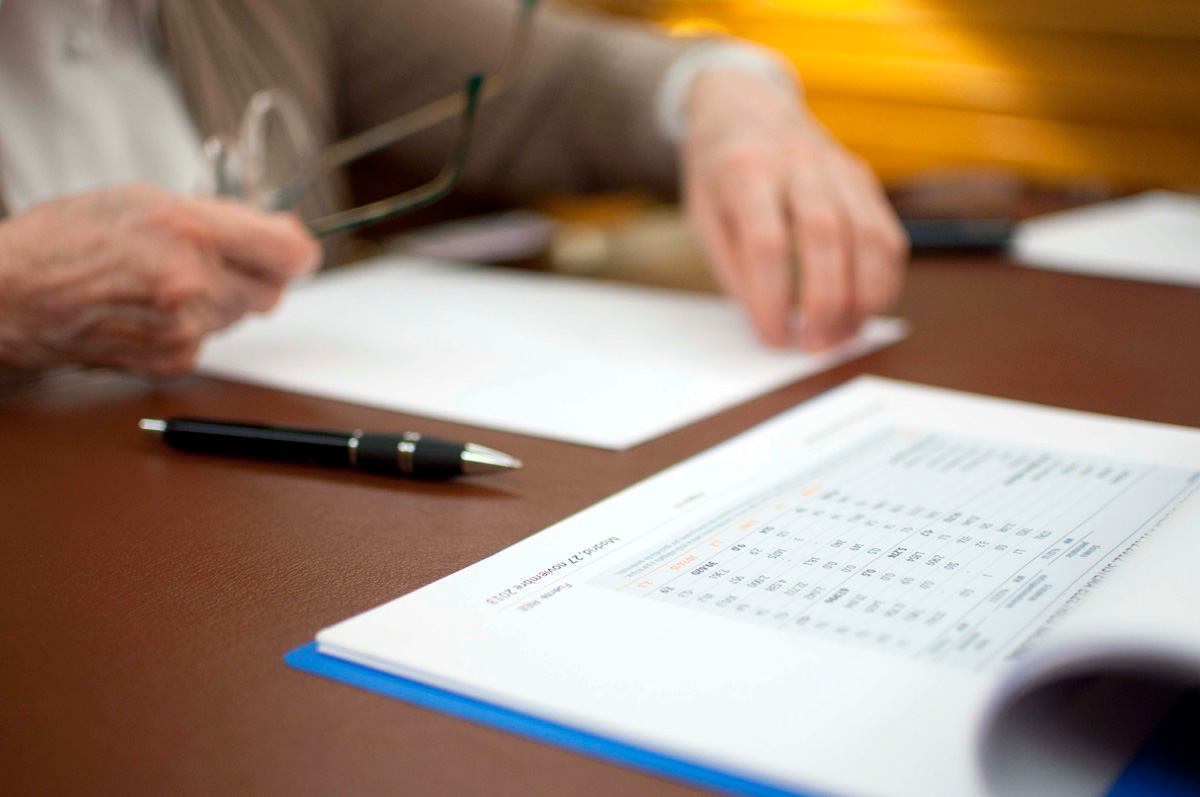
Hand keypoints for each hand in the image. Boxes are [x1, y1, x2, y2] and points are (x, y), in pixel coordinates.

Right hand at [0, 183, 320, 374]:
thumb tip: (282, 239)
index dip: (296, 250)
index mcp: (191, 232)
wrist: (13, 296)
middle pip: (273, 290)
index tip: (292, 249)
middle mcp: (194, 284)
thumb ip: (223, 219)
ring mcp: (186, 328)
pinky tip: (153, 308)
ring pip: (241, 315)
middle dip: (253, 273)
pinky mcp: (175, 359)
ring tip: (167, 279)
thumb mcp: (148, 200)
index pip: (290, 253)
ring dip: (220, 298)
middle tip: (211, 258)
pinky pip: (210, 339)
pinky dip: (195, 324)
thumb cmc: (68, 241)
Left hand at [682, 71, 907, 349]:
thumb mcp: (703, 214)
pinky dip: (884, 277)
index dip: (772, 300)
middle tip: (814, 346)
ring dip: (863, 296)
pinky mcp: (862, 177)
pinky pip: (886, 231)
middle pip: (824, 238)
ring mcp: (836, 166)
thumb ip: (733, 265)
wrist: (743, 104)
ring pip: (868, 235)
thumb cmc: (719, 169)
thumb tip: (769, 320)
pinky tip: (867, 306)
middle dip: (824, 304)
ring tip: (843, 335)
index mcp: (744, 170)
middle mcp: (796, 162)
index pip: (767, 244)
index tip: (772, 337)